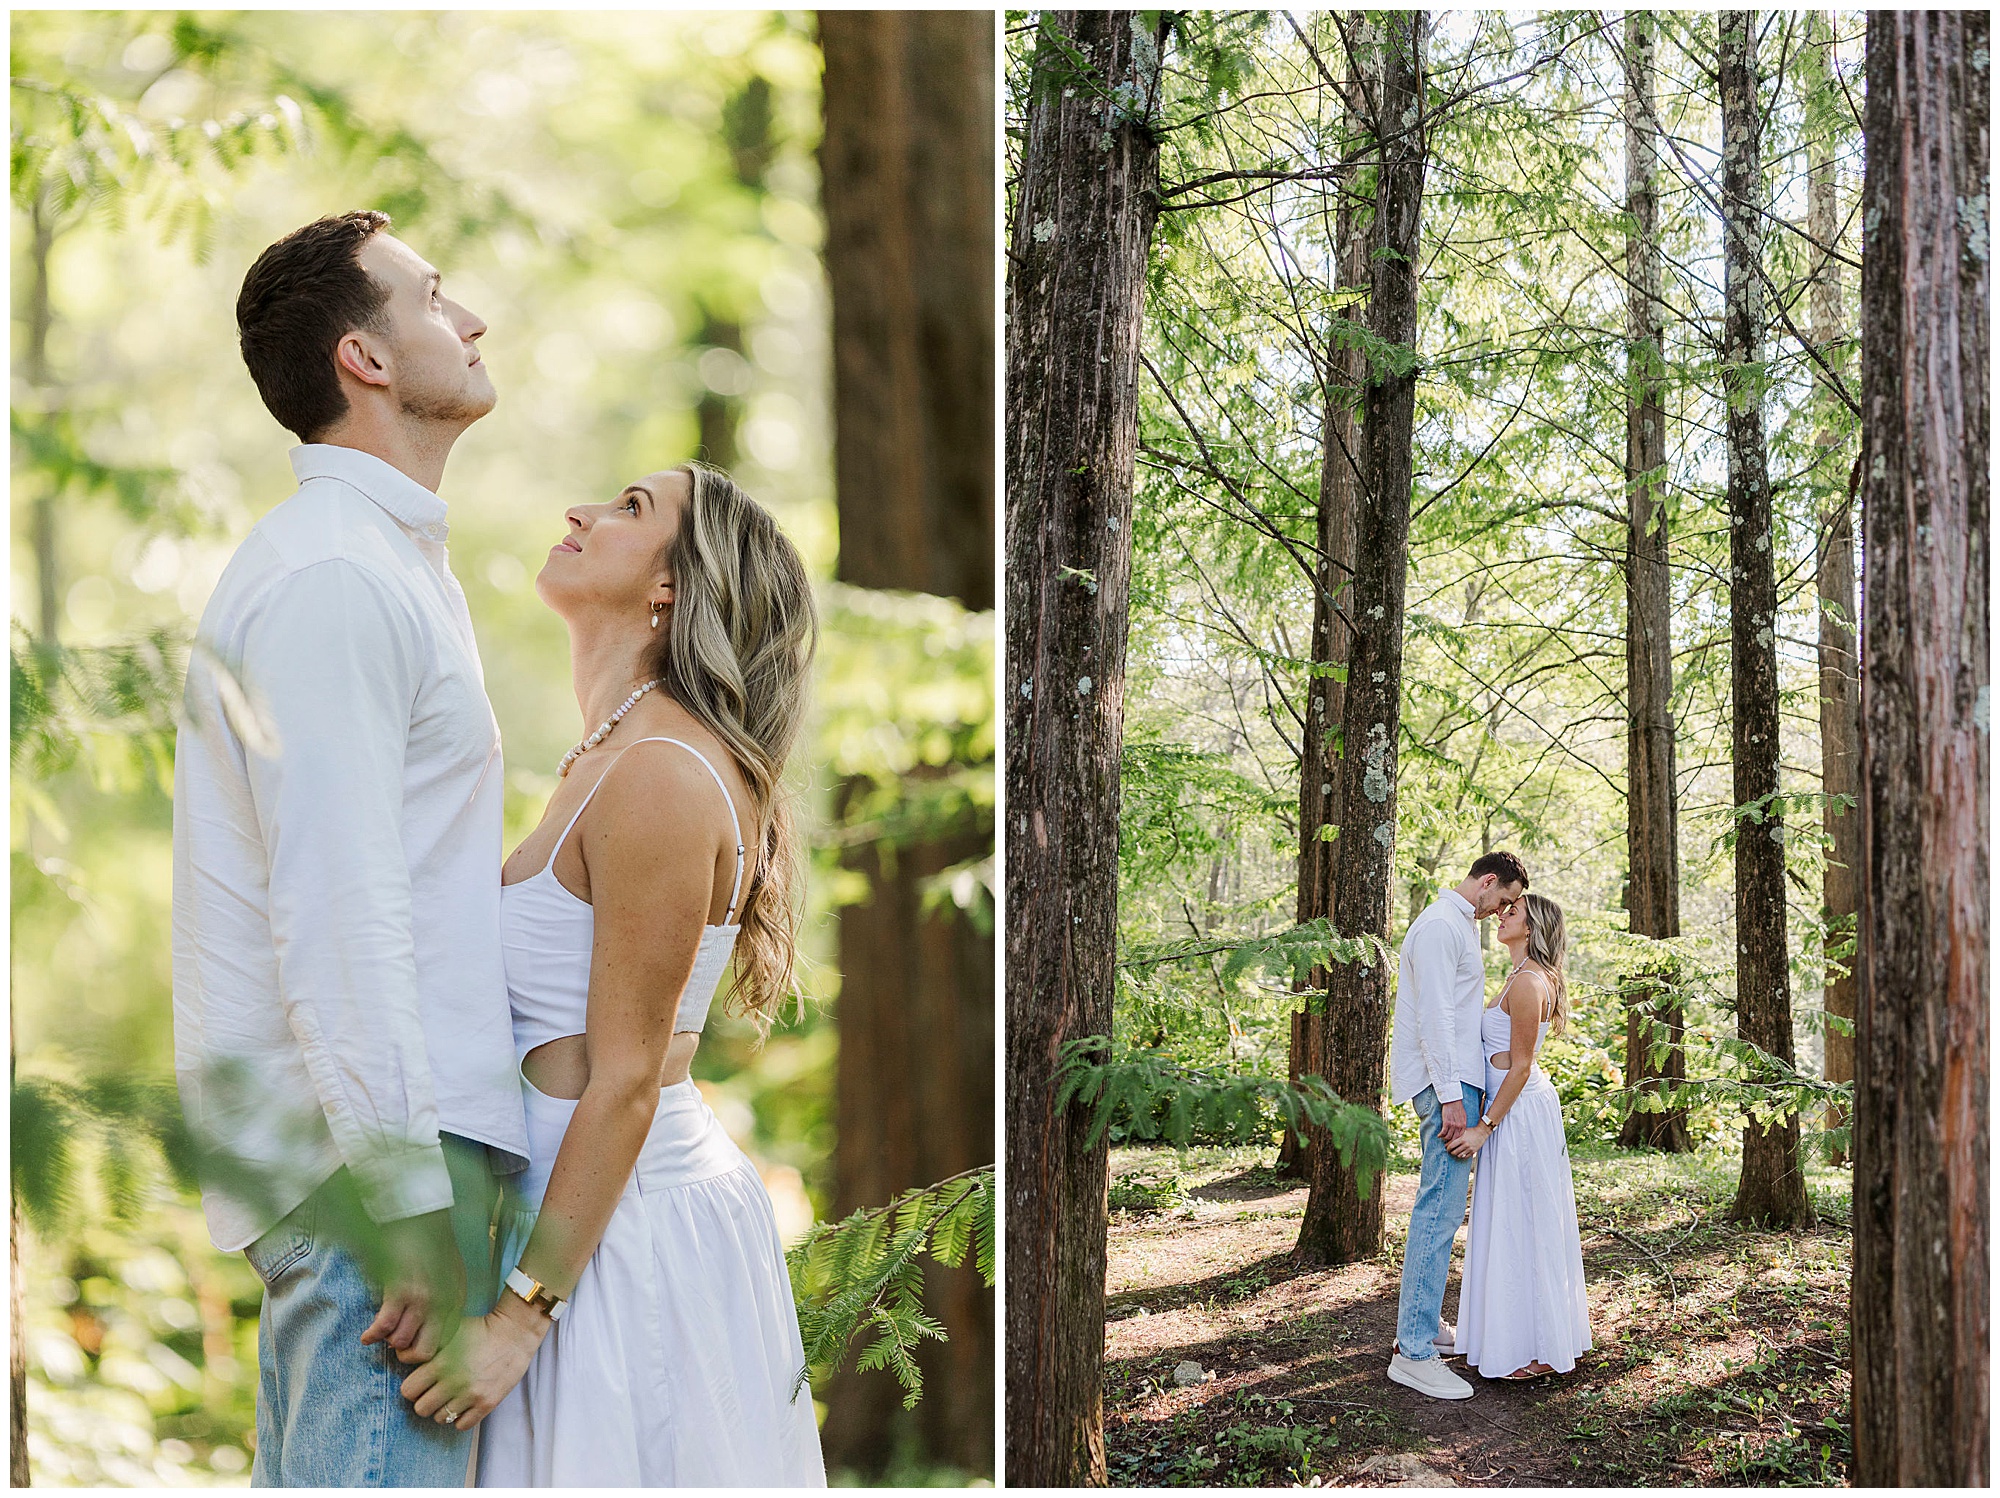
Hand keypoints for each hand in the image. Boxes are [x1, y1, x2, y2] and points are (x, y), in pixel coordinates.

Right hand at [360, 1209, 465, 1364]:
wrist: (423, 1219)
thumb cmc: (436, 1246)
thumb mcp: (453, 1275)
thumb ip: (447, 1301)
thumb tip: (434, 1324)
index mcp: (455, 1302)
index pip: (445, 1343)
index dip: (426, 1348)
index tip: (414, 1344)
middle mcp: (441, 1305)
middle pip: (425, 1352)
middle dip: (408, 1355)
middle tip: (396, 1346)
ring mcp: (421, 1300)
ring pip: (401, 1343)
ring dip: (389, 1340)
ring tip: (383, 1332)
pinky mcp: (400, 1292)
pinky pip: (384, 1326)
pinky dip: (372, 1335)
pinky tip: (366, 1336)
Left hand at [399, 1294, 550, 1432]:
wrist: (514, 1334)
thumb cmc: (479, 1330)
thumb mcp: (449, 1331)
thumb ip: (425, 1346)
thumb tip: (399, 1356)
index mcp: (442, 1362)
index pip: (408, 1390)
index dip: (413, 1386)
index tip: (422, 1382)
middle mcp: (454, 1381)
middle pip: (420, 1409)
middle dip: (425, 1400)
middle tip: (435, 1391)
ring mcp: (471, 1395)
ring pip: (439, 1418)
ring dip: (442, 1409)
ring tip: (451, 1396)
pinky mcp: (486, 1404)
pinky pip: (461, 1425)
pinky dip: (460, 1417)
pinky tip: (464, 1404)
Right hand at [1439, 1099, 1466, 1142]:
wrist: (1453, 1101)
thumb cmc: (1458, 1108)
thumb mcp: (1464, 1116)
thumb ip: (1463, 1123)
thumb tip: (1461, 1129)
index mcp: (1463, 1125)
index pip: (1460, 1137)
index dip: (1456, 1141)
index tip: (1453, 1143)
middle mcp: (1458, 1126)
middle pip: (1454, 1139)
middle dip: (1450, 1143)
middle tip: (1447, 1145)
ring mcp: (1452, 1125)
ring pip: (1448, 1137)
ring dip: (1444, 1139)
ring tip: (1442, 1139)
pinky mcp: (1446, 1122)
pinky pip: (1443, 1132)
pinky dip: (1440, 1135)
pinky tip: (1439, 1135)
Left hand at [1447, 1121, 1491, 1158]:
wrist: (1482, 1132)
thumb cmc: (1471, 1131)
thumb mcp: (1463, 1131)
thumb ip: (1456, 1135)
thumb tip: (1448, 1140)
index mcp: (1462, 1139)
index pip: (1451, 1146)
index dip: (1447, 1148)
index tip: (1446, 1147)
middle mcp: (1465, 1145)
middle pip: (1454, 1152)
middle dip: (1451, 1152)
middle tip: (1450, 1151)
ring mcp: (1470, 1149)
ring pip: (1459, 1155)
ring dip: (1456, 1154)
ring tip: (1455, 1152)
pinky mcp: (1473, 1151)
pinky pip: (1465, 1157)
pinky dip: (1462, 1156)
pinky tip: (1461, 1153)